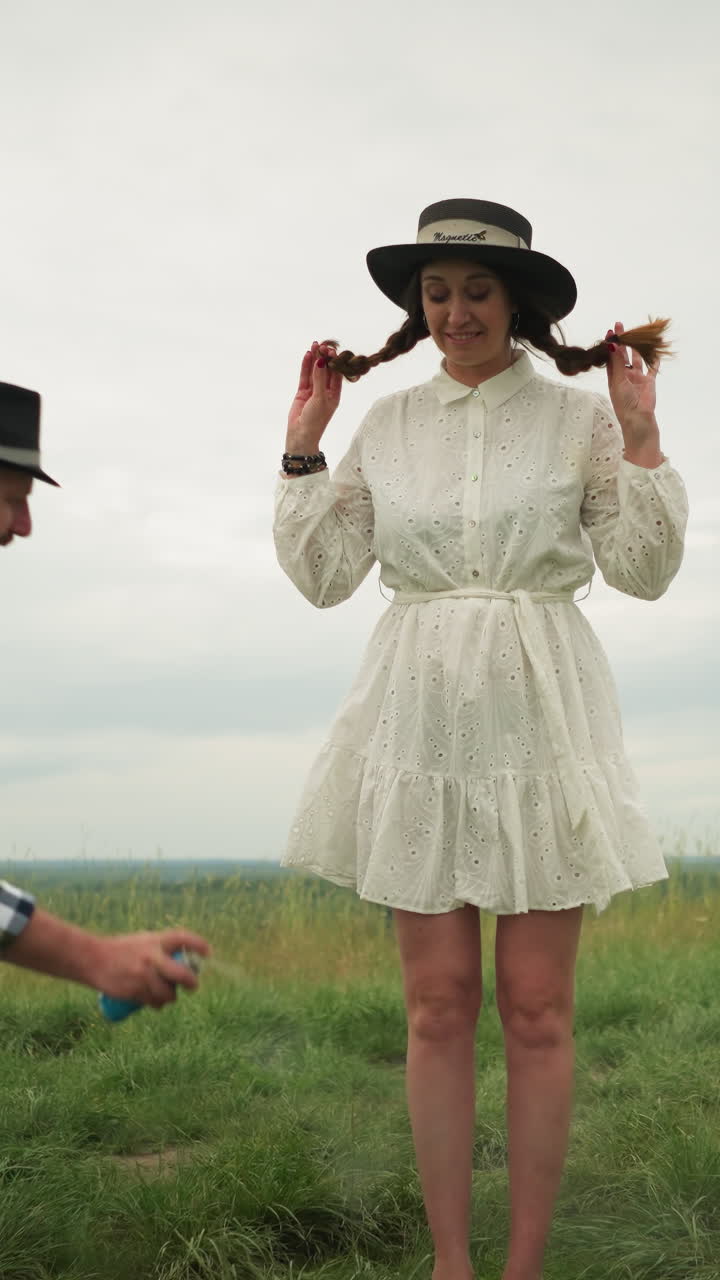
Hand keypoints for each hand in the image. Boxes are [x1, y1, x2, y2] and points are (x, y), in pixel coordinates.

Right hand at [93, 928, 209, 1009]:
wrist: (93, 959)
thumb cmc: (122, 949)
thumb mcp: (144, 940)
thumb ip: (162, 948)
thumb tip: (185, 960)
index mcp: (155, 940)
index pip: (183, 938)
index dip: (198, 945)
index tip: (208, 952)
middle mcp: (152, 957)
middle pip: (182, 974)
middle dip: (191, 982)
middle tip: (193, 986)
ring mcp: (144, 975)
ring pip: (168, 994)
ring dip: (171, 998)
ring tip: (168, 995)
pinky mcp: (135, 991)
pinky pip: (154, 1002)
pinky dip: (157, 1004)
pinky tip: (157, 1002)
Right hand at [286, 340, 341, 448]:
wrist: (301, 435)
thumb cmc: (315, 420)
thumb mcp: (320, 399)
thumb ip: (319, 379)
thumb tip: (321, 361)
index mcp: (335, 394)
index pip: (337, 374)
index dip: (334, 361)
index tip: (331, 350)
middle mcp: (325, 391)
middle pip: (325, 370)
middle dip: (324, 357)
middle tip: (322, 344)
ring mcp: (313, 391)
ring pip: (314, 371)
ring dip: (315, 358)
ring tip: (314, 344)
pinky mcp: (303, 392)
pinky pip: (305, 376)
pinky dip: (306, 366)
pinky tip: (307, 354)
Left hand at [606, 321, 659, 447]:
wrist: (639, 420)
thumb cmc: (624, 404)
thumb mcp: (617, 381)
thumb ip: (617, 363)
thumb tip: (611, 345)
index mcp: (613, 378)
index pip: (611, 358)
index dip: (610, 345)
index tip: (610, 331)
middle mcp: (624, 376)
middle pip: (623, 355)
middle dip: (622, 341)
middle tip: (620, 325)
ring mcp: (637, 379)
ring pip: (637, 359)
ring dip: (637, 347)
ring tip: (636, 333)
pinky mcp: (649, 382)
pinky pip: (652, 368)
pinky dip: (654, 359)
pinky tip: (655, 348)